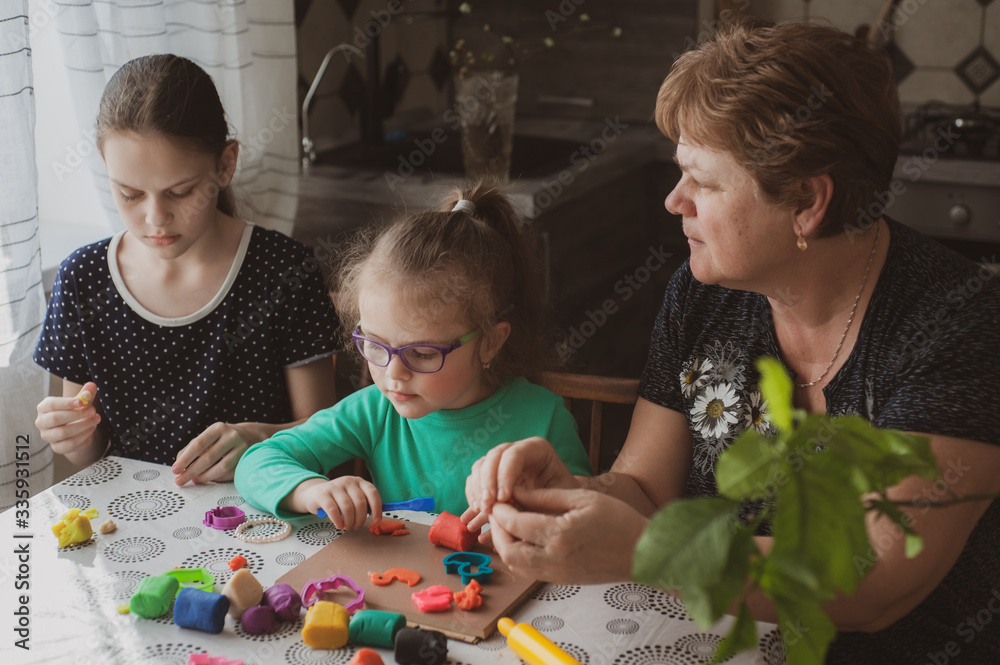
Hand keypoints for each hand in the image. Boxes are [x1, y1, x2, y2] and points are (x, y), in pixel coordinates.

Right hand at [35, 382, 100, 456]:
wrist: (77, 429)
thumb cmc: (75, 411)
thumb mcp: (81, 401)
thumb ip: (85, 394)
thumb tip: (92, 386)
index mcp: (44, 408)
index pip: (51, 405)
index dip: (66, 403)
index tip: (81, 401)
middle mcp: (42, 422)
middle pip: (55, 419)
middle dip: (76, 414)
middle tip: (93, 411)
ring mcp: (48, 436)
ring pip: (63, 432)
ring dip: (82, 425)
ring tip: (96, 419)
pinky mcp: (57, 447)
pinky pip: (70, 443)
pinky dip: (83, 436)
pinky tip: (92, 428)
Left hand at [172, 422, 255, 484]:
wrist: (251, 436)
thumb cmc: (222, 438)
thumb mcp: (208, 436)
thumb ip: (192, 448)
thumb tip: (179, 465)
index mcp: (218, 428)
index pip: (199, 444)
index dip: (186, 458)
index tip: (175, 470)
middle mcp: (232, 436)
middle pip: (209, 457)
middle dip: (192, 471)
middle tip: (180, 481)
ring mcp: (242, 449)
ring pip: (222, 467)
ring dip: (205, 477)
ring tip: (194, 480)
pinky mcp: (248, 460)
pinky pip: (230, 473)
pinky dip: (217, 478)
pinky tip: (209, 478)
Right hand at [296, 476, 381, 529]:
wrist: (314, 494)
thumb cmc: (337, 499)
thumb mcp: (352, 496)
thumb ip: (364, 503)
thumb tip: (376, 516)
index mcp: (359, 481)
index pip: (373, 493)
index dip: (377, 508)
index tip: (376, 520)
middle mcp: (348, 481)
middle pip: (360, 503)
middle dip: (360, 519)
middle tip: (356, 526)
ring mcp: (335, 486)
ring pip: (348, 508)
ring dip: (349, 521)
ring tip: (347, 526)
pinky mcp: (323, 494)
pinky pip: (333, 510)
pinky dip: (338, 521)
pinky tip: (339, 525)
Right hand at [463, 437, 578, 533]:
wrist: (565, 509)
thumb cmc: (567, 503)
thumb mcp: (558, 500)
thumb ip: (533, 502)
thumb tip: (507, 513)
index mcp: (538, 449)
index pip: (514, 454)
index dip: (504, 475)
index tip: (502, 499)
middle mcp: (517, 451)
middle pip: (493, 457)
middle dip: (487, 483)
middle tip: (487, 507)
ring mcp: (503, 462)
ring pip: (480, 467)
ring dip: (477, 490)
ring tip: (482, 512)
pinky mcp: (493, 476)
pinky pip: (475, 481)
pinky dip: (473, 496)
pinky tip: (477, 514)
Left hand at [488, 486, 648, 584]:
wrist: (641, 553)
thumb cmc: (618, 521)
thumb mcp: (582, 498)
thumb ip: (546, 496)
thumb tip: (517, 492)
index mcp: (560, 535)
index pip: (515, 524)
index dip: (501, 510)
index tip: (499, 498)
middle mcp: (554, 558)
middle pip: (507, 549)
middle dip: (496, 529)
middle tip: (497, 512)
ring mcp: (556, 573)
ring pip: (514, 564)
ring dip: (503, 544)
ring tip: (506, 524)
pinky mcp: (559, 580)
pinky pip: (527, 571)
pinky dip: (516, 556)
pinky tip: (520, 539)